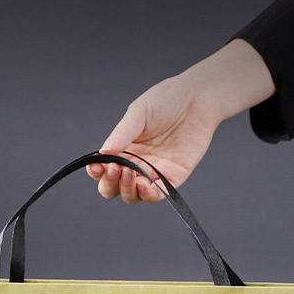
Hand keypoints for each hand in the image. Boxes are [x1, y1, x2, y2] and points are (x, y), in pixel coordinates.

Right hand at [87, 39, 275, 202]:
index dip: (97, 171)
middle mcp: (137, 163)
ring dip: (127, 190)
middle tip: (114, 169)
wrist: (197, 98)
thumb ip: (122, 133)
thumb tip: (102, 152)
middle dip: (110, 183)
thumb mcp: (139, 113)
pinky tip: (145, 186)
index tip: (96, 166)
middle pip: (115, 187)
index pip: (103, 168)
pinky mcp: (174, 176)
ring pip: (134, 195)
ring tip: (128, 174)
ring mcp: (155, 171)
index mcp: (123, 148)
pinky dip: (150, 194)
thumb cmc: (166, 100)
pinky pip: (159, 193)